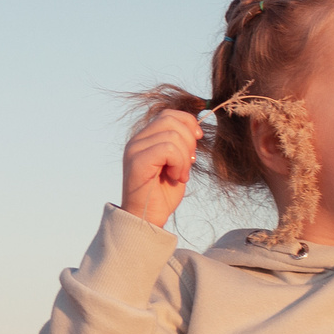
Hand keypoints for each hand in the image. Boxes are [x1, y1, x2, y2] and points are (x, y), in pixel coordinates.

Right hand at [121, 110, 202, 229]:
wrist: (148, 218)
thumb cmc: (162, 194)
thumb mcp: (176, 163)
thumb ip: (180, 144)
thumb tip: (196, 128)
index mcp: (145, 138)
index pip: (169, 114)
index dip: (188, 123)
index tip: (198, 141)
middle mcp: (137, 141)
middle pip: (171, 120)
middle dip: (189, 141)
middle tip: (189, 163)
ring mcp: (135, 150)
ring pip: (172, 135)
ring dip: (184, 157)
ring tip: (180, 175)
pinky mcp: (138, 161)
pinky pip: (168, 149)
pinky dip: (179, 163)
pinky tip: (175, 177)